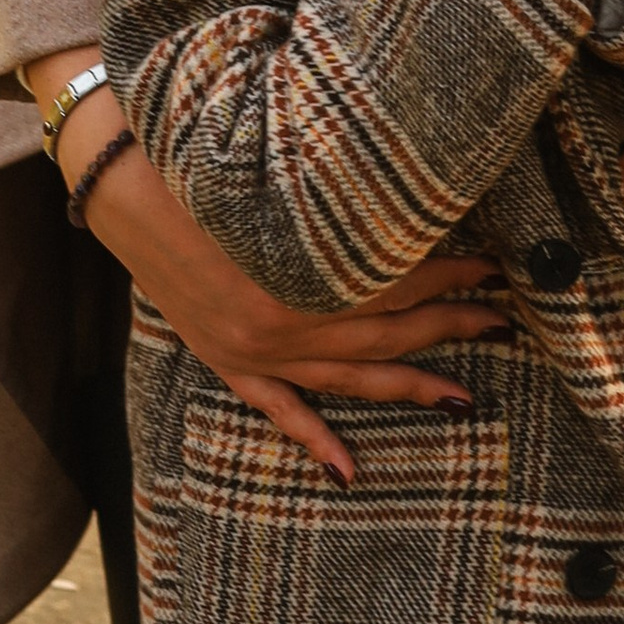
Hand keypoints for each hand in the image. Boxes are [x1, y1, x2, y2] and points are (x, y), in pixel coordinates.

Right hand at [30, 66, 509, 481]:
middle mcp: (286, 316)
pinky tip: (348, 470)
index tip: (496, 266)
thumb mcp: (280, 160)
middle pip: (388, 329)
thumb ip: (342, 186)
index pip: (400, 275)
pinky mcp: (226, 360)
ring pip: (350, 376)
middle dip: (451, 327)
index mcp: (303, 263)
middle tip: (502, 325)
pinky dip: (313, 441)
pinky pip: (278, 411)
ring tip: (462, 397)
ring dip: (409, 386)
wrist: (121, 178)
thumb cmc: (204, 152)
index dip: (454, 272)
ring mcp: (255, 347)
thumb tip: (411, 183)